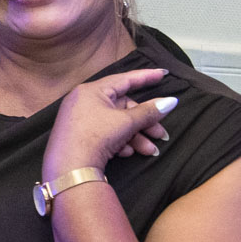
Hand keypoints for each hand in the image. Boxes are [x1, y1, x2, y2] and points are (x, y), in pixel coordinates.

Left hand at [46, 68, 175, 175]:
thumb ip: (149, 111)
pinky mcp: (81, 136)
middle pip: (123, 107)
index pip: (123, 79)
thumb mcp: (126, 122)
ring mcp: (81, 119)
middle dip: (144, 122)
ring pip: (117, 123)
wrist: (70, 168)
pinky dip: (120, 142)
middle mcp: (84, 101)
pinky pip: (106, 134)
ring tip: (150, 150)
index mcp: (91, 91)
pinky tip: (127, 152)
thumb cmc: (95, 136)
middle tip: (162, 135)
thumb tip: (170, 102)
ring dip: (136, 136)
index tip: (163, 73)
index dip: (145, 76)